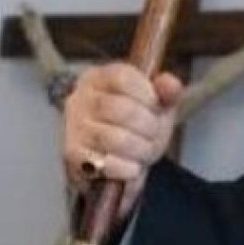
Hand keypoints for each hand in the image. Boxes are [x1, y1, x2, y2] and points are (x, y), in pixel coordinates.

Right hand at [62, 64, 182, 220]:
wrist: (118, 156)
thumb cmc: (138, 121)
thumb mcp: (157, 102)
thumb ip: (168, 91)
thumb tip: (171, 84)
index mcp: (101, 77)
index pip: (122, 77)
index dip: (146, 94)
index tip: (157, 106)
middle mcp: (80, 99)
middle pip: (118, 109)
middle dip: (147, 124)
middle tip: (154, 132)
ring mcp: (73, 128)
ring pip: (111, 137)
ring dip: (139, 147)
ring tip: (146, 149)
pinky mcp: (73, 155)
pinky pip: (102, 163)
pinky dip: (125, 167)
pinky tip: (134, 166)